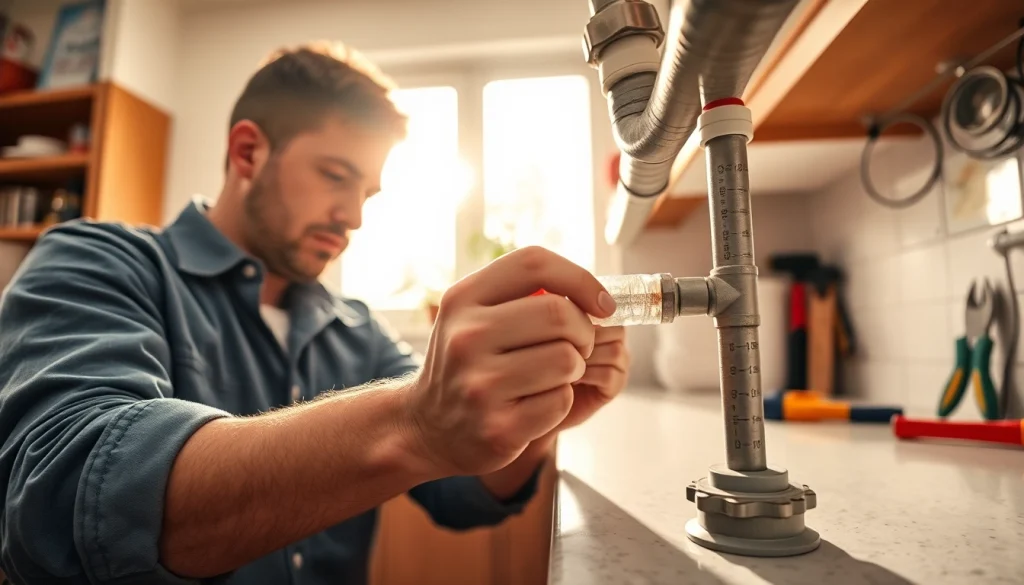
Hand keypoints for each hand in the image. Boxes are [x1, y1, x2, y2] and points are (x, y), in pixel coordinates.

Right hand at [405, 247, 616, 476]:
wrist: (428, 428)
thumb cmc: (469, 363)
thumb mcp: (475, 316)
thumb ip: (524, 295)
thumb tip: (600, 298)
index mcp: (462, 299)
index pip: (534, 264)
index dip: (580, 278)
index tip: (602, 303)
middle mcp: (466, 337)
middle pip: (560, 314)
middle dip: (584, 331)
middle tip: (578, 345)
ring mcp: (480, 386)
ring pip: (567, 359)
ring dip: (573, 368)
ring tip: (550, 376)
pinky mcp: (498, 428)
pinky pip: (561, 400)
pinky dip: (560, 401)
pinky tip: (534, 404)